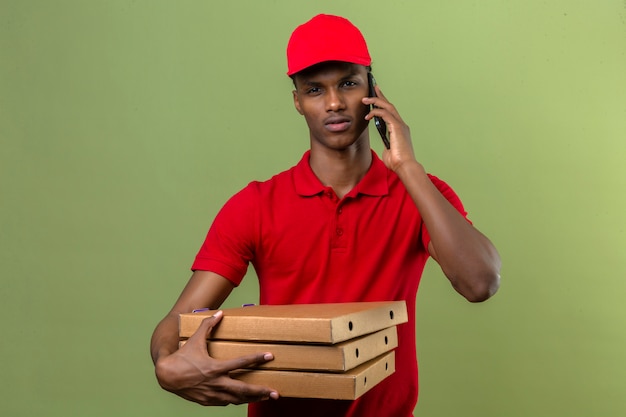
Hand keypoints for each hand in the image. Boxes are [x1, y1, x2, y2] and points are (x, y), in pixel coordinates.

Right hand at [154, 311, 278, 405]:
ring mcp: (213, 394)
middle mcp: (216, 383)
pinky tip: (244, 398)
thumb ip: (208, 326)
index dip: (256, 358)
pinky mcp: (208, 401)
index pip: (241, 363)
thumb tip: (220, 313)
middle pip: (243, 389)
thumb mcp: (195, 340)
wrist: (166, 377)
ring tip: (266, 397)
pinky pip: (226, 402)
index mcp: (215, 367)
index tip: (269, 356)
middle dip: (261, 391)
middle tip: (275, 392)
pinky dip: (236, 400)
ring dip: (252, 398)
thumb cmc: (181, 357)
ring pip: (237, 399)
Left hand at [363, 85, 417, 172]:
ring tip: (365, 99)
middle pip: (390, 105)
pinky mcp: (397, 127)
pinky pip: (385, 114)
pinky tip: (368, 115)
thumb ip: (386, 145)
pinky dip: (376, 112)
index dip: (384, 103)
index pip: (391, 112)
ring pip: (388, 107)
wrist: (404, 166)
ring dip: (376, 101)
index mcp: (399, 130)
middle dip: (381, 96)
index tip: (377, 96)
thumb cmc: (397, 162)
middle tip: (373, 88)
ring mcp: (400, 125)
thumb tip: (384, 145)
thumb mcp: (388, 151)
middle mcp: (401, 125)